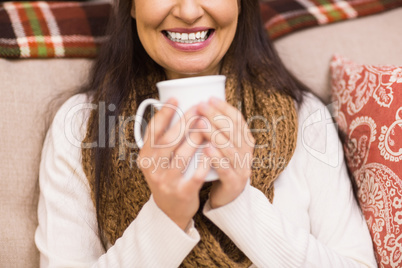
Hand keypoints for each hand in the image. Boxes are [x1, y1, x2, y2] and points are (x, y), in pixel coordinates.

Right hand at [138, 98, 209, 229]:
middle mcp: (152, 169)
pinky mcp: (182, 193)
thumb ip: (162, 139)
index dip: (164, 113)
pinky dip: (204, 162)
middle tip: (198, 108)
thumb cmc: (167, 175)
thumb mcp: (157, 159)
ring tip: (206, 124)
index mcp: (145, 156)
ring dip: (195, 138)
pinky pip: (194, 176)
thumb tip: (174, 108)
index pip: (152, 131)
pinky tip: (212, 150)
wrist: (169, 210)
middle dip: (185, 122)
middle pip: (169, 141)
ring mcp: (166, 182)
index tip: (175, 99)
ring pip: (182, 156)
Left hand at [197, 97, 254, 208]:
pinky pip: (226, 169)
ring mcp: (242, 169)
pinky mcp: (234, 184)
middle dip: (216, 116)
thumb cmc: (220, 167)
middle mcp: (247, 153)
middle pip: (233, 131)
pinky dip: (217, 158)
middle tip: (200, 107)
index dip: (224, 108)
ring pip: (230, 148)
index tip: (209, 98)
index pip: (238, 120)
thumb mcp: (222, 147)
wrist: (228, 199)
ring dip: (215, 134)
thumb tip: (199, 106)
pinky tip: (206, 149)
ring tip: (200, 124)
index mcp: (245, 142)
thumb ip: (217, 131)